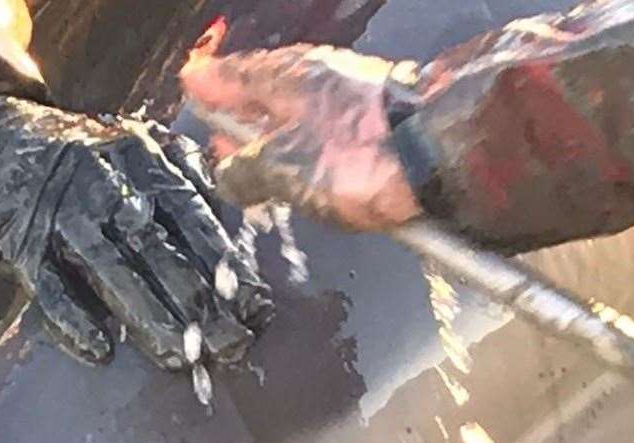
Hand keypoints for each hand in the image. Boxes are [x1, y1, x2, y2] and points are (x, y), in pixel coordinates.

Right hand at [0, 84, 272, 368]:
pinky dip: (73, 319)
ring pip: (112, 271)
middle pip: (161, 251)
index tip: (256, 309)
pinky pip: (49, 286)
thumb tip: (235, 238)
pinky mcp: (20, 242)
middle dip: (201, 305)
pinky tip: (100, 349)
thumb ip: (186, 182)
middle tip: (232, 347)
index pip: (196, 219)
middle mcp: (105, 183)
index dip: (228, 267)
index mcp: (142, 160)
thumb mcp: (135, 151)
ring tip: (181, 359)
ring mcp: (61, 213)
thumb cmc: (78, 162)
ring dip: (150, 319)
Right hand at [181, 44, 422, 232]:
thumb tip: (227, 176)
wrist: (441, 156)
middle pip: (268, 95)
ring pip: (300, 115)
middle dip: (240, 117)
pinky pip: (329, 134)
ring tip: (259, 162)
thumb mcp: (283, 169)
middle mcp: (320, 79)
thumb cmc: (360, 155)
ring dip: (275, 139)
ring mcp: (353, 99)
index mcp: (287, 77)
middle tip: (220, 134)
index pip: (235, 74)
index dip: (210, 85)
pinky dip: (309, 150)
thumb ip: (246, 172)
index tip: (192, 84)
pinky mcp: (381, 127)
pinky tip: (308, 171)